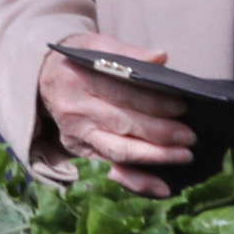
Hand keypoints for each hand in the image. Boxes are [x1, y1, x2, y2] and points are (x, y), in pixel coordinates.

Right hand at [40, 33, 193, 193]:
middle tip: (190, 136)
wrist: (43, 78)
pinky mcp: (80, 149)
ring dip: (153, 156)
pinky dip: (136, 181)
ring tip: (183, 156)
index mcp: (78, 80)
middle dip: (160, 133)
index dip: (153, 102)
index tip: (182, 107)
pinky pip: (110, 167)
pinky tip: (161, 187)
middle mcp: (74, 110)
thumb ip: (127, 52)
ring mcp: (76, 133)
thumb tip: (160, 58)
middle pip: (122, 124)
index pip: (121, 93)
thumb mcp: (96, 46)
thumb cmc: (79, 61)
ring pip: (118, 149)